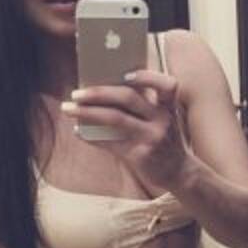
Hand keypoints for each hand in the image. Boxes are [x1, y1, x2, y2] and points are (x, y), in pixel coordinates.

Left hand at [61, 70, 194, 190]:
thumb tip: (104, 90)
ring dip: (87, 112)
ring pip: (115, 119)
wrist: (179, 173)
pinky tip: (78, 131)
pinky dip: (91, 136)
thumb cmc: (165, 140)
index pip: (166, 85)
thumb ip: (144, 105)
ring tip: (68, 109)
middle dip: (98, 93)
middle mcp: (163, 120)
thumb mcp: (163, 119)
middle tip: (76, 93)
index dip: (146, 77)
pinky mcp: (140, 155)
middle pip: (128, 98)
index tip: (124, 74)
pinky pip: (110, 142)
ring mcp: (152, 138)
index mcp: (169, 107)